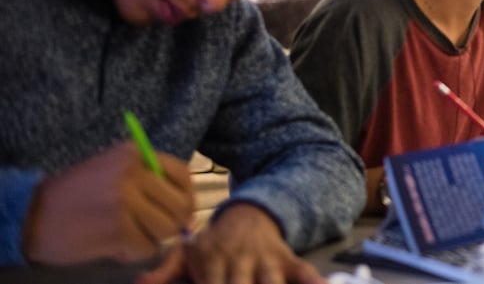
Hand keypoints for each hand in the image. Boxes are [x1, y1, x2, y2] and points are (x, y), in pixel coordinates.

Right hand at [23, 141, 193, 263]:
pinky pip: (146, 247)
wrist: (32, 215)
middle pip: (179, 204)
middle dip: (178, 221)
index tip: (185, 208)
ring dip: (156, 238)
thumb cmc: (75, 193)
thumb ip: (146, 177)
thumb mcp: (111, 169)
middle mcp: (133, 174)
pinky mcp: (119, 230)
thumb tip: (184, 201)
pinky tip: (120, 245)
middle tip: (168, 230)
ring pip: (166, 228)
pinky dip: (137, 251)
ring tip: (138, 236)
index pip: (181, 173)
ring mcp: (127, 203)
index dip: (187, 194)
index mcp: (133, 154)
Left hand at [138, 203, 323, 283]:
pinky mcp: (288, 260)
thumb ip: (163, 271)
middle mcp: (240, 262)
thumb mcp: (184, 252)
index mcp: (212, 261)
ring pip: (271, 282)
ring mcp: (267, 261)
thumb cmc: (212, 243)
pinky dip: (314, 281)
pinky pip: (304, 272)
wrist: (249, 214)